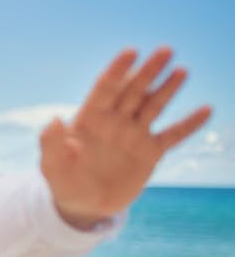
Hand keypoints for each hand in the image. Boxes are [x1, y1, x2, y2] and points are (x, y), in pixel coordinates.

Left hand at [40, 47, 211, 228]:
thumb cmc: (64, 183)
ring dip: (167, 89)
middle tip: (165, 50)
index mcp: (90, 118)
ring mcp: (134, 135)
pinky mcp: (150, 153)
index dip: (117, 70)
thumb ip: (51, 143)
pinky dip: (188, 124)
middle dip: (148, 71)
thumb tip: (55, 119)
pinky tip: (206, 110)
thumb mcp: (52, 166)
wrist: (84, 206)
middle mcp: (114, 121)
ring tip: (181, 71)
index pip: (105, 88)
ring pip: (153, 106)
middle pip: (133, 90)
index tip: (131, 51)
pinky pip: (172, 135)